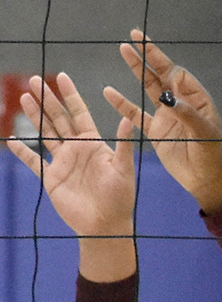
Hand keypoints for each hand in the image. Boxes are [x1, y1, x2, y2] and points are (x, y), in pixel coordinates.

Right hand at [7, 74, 137, 238]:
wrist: (106, 224)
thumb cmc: (121, 197)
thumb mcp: (125, 168)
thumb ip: (124, 144)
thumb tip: (128, 119)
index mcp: (94, 143)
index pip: (80, 113)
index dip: (71, 95)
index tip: (62, 77)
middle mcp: (77, 149)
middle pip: (58, 118)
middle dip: (47, 99)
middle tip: (34, 80)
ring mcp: (63, 162)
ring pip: (46, 133)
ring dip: (35, 117)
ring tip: (23, 97)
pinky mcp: (52, 178)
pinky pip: (34, 161)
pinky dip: (23, 152)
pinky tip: (13, 140)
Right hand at [103, 30, 221, 213]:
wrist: (206, 180)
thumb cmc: (212, 155)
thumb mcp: (204, 133)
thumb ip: (186, 114)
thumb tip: (168, 96)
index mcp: (196, 100)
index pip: (178, 74)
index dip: (166, 63)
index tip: (155, 58)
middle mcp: (180, 103)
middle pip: (161, 74)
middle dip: (148, 55)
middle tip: (134, 35)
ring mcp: (167, 116)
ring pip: (148, 87)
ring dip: (136, 70)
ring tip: (123, 50)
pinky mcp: (156, 131)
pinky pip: (135, 114)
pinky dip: (122, 104)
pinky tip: (108, 92)